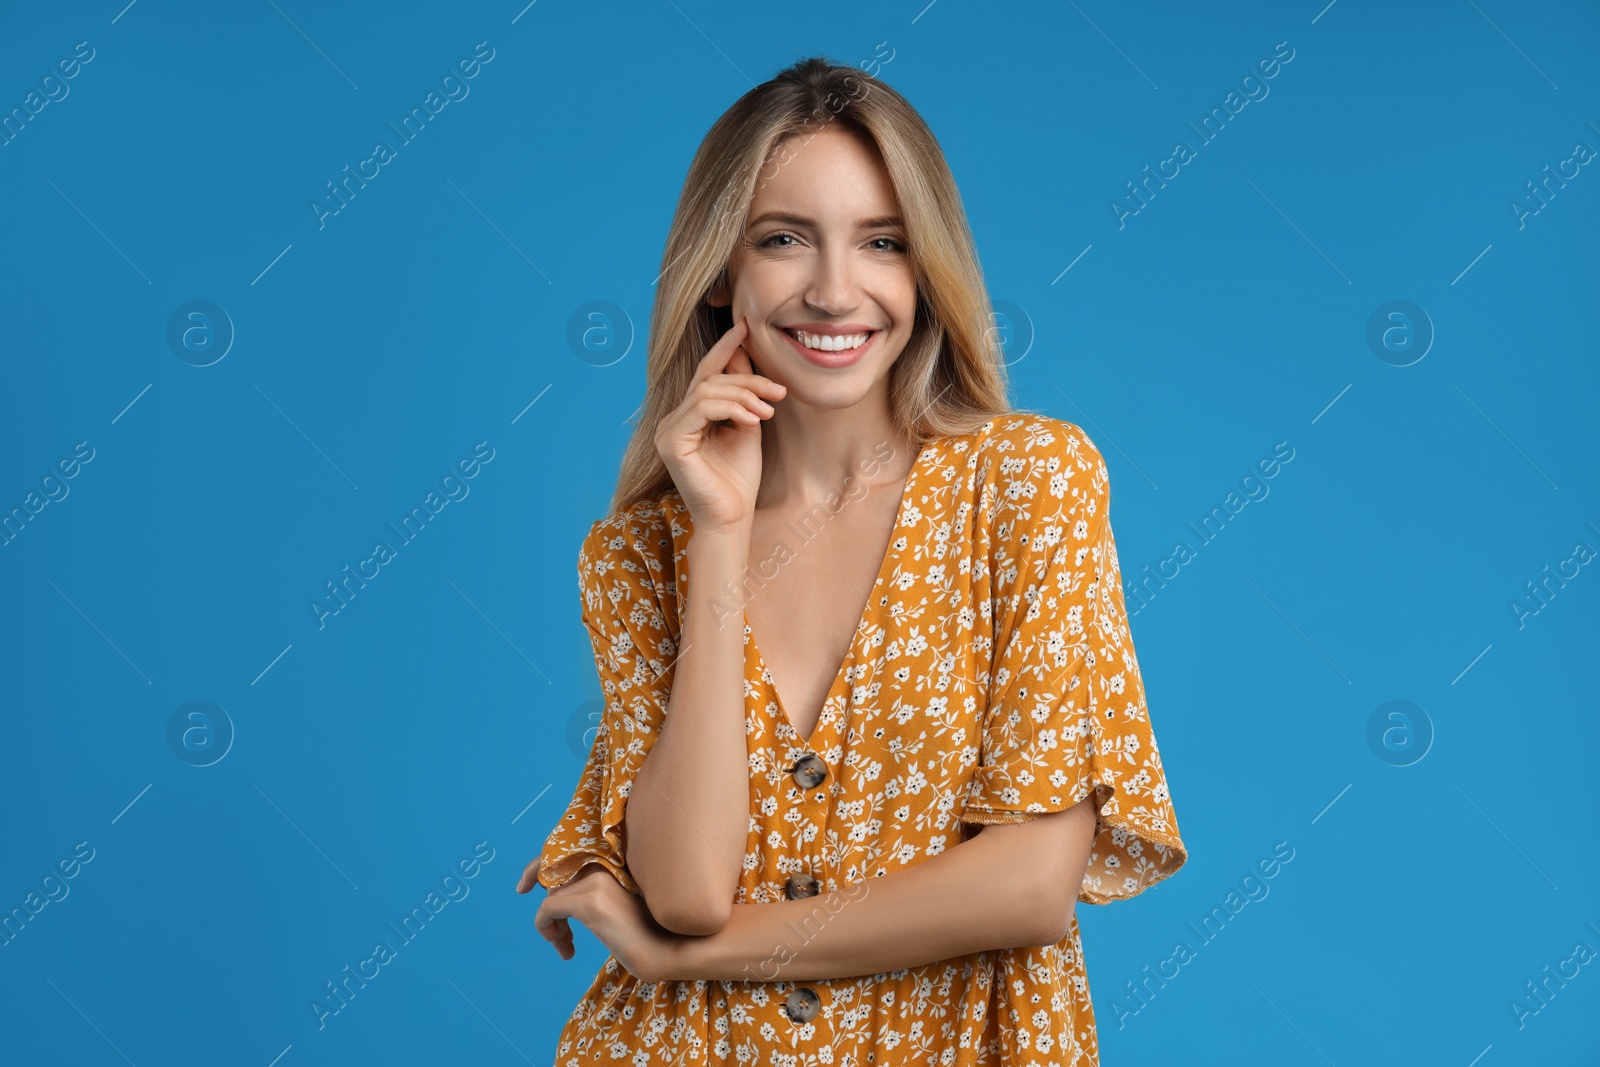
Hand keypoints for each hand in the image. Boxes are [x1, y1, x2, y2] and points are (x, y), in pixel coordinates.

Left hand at [518, 856, 680, 982]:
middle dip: (549, 907)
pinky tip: (565, 949)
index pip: (563, 850)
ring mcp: (597, 878)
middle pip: (552, 874)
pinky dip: (547, 928)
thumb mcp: (618, 902)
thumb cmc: (649, 932)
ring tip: (566, 945)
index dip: (536, 866)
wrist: (671, 950)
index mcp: (613, 855)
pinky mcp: (591, 900)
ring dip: (552, 924)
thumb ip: (593, 888)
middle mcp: (604, 859)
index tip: (522, 887)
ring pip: (551, 894)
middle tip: (556, 937)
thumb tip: (554, 892)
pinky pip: (547, 909)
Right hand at [654, 316, 786, 532]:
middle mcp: (673, 419)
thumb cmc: (739, 479)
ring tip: (768, 411)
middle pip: (710, 378)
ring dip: (744, 395)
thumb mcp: (747, 426)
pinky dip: (731, 408)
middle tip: (779, 392)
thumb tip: (743, 354)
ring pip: (707, 390)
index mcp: (689, 416)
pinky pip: (701, 408)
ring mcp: (668, 430)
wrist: (732, 518)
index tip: (746, 326)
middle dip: (748, 379)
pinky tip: (753, 420)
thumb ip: (743, 395)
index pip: (705, 372)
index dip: (724, 347)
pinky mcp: (670, 442)